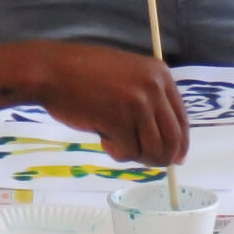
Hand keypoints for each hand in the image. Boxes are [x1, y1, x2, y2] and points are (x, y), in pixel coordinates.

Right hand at [29, 43, 189, 164]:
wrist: (52, 71)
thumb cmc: (84, 75)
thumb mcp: (128, 77)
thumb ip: (148, 100)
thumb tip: (167, 143)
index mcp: (160, 74)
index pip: (181, 119)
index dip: (180, 144)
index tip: (176, 159)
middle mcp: (154, 88)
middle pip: (172, 139)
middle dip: (160, 158)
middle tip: (145, 161)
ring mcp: (138, 104)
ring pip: (153, 150)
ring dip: (135, 156)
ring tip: (115, 143)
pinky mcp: (120, 121)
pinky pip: (128, 153)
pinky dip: (117, 153)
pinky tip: (103, 139)